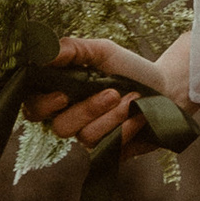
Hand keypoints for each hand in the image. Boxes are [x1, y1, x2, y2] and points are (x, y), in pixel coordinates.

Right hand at [30, 32, 192, 150]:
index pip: (33, 106)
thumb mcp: (102, 51)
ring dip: (112, 115)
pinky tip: (139, 114)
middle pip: (58, 127)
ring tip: (132, 97)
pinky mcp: (109, 151)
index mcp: (60, 93)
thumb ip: (72, 49)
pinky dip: (125, 127)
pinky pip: (107, 146)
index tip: (62, 95)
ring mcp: (89, 136)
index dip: (41, 105)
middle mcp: (70, 118)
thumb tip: (44, 51)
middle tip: (110, 93)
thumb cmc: (129, 68)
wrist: (166, 88)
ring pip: (85, 136)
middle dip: (85, 110)